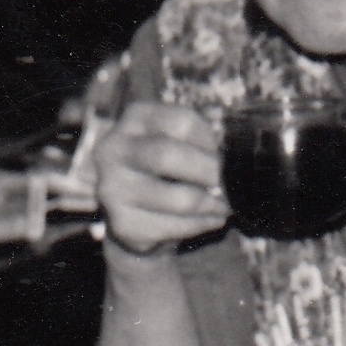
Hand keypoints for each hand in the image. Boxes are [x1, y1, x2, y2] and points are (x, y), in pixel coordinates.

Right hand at [91, 100, 228, 258]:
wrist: (137, 210)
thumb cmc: (169, 168)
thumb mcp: (181, 142)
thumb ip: (204, 141)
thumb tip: (232, 153)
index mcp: (136, 119)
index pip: (181, 122)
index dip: (211, 142)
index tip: (223, 155)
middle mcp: (114, 149)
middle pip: (167, 156)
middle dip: (209, 172)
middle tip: (228, 182)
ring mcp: (113, 188)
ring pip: (178, 199)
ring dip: (212, 204)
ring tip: (224, 204)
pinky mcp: (122, 223)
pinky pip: (174, 227)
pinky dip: (202, 224)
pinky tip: (211, 218)